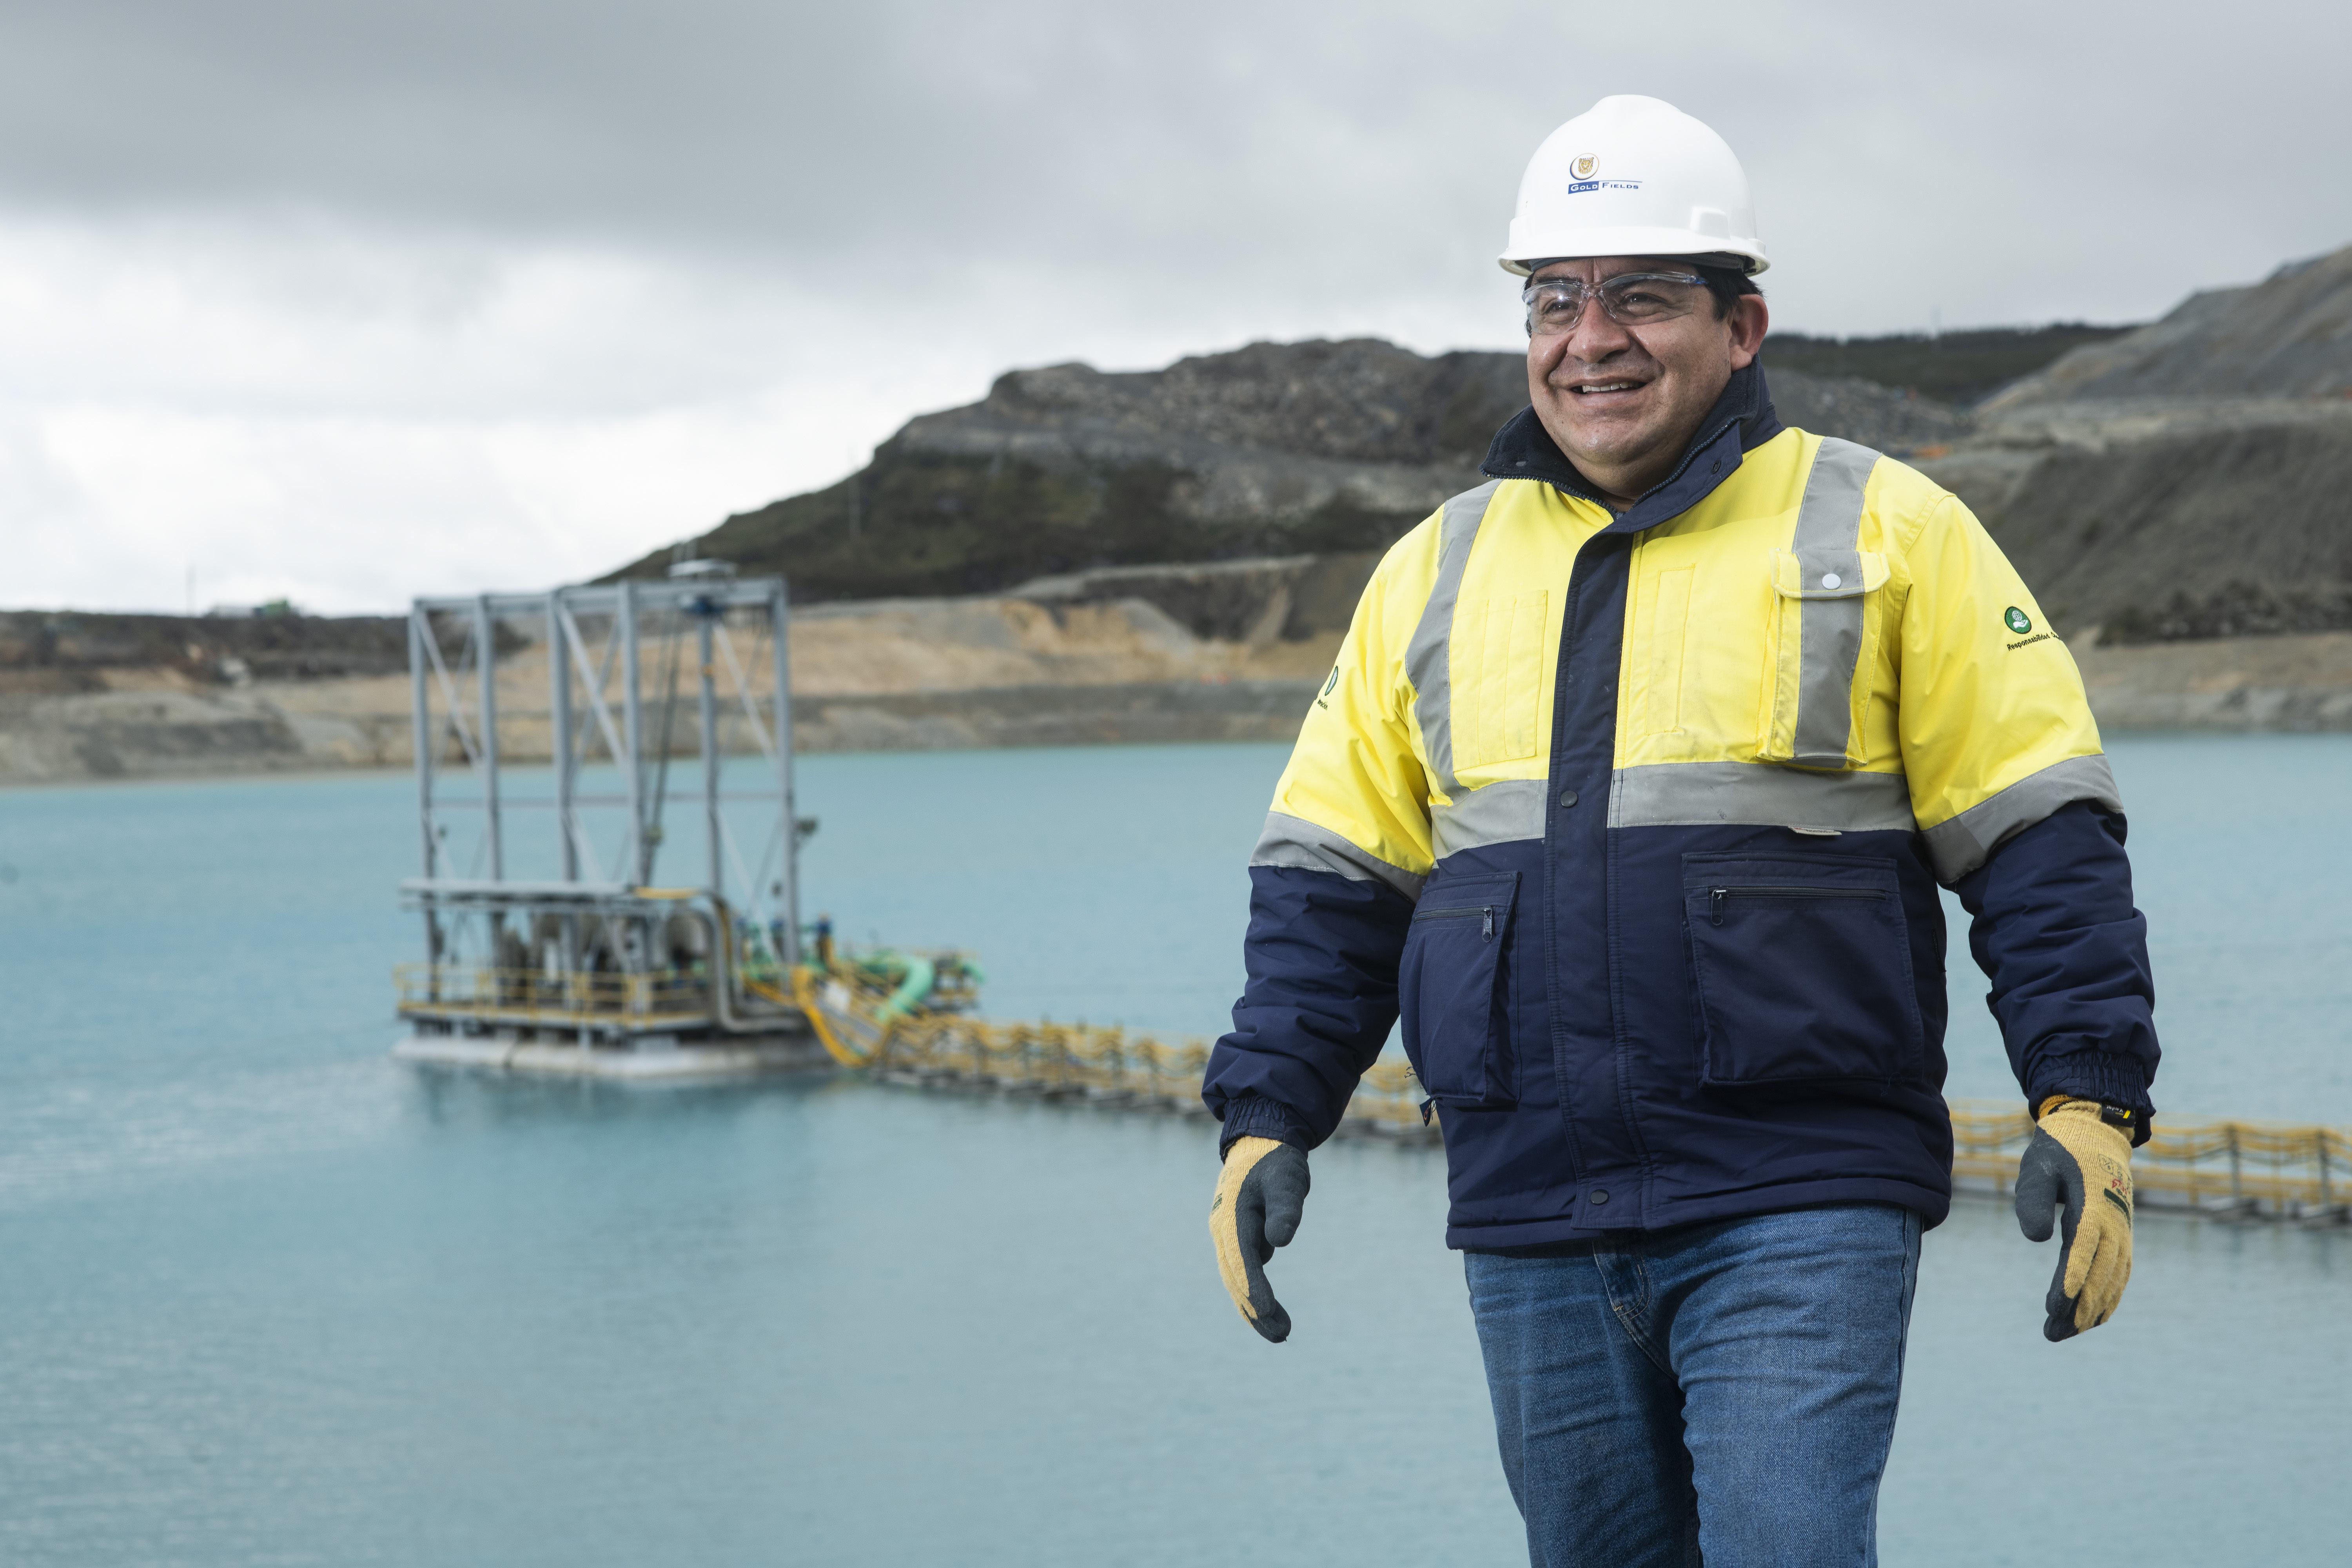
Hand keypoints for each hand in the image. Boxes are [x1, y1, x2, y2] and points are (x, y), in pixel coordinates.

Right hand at [1209, 1136, 1310, 1342]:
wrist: (1261, 1142)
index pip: (1242, 1258)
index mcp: (1232, 1215)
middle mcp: (1223, 1229)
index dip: (1254, 1288)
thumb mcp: (1287, 1179)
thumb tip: (1280, 1243)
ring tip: (1281, 1332)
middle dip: (1255, 1309)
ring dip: (1254, 1306)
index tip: (1268, 1312)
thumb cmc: (1276, 1160)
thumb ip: (1285, 1209)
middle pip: (1236, 1277)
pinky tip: (1268, 1311)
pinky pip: (1243, 1271)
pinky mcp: (1237, 1237)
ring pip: (1237, 1278)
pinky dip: (1253, 1291)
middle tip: (1282, 1335)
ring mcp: (1228, 1234)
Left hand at [2014, 1098, 2135, 1340]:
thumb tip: (2036, 1238)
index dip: (2069, 1282)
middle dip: (2076, 1308)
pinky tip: (2092, 1319)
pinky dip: (2107, 1299)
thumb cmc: (2058, 1153)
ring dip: (2090, 1310)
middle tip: (2050, 1334)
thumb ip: (2034, 1200)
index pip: (2081, 1252)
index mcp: (2091, 1208)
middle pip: (2097, 1275)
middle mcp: (2113, 1225)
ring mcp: (2122, 1233)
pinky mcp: (2122, 1238)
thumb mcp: (2038, 1169)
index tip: (2053, 1308)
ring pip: (2110, 1281)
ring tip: (2063, 1333)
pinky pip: (2119, 1275)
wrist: (2093, 1135)